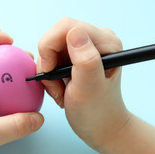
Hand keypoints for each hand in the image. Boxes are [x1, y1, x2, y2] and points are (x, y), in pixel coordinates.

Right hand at [37, 18, 128, 149]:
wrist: (101, 126)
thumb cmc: (97, 112)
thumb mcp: (90, 89)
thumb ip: (85, 60)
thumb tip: (75, 32)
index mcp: (106, 43)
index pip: (66, 27)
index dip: (50, 47)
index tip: (51, 73)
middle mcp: (96, 39)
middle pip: (55, 36)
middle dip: (48, 63)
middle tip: (56, 86)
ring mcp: (85, 46)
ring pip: (50, 47)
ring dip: (49, 72)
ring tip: (61, 91)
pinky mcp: (76, 55)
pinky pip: (51, 56)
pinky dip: (50, 74)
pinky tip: (61, 88)